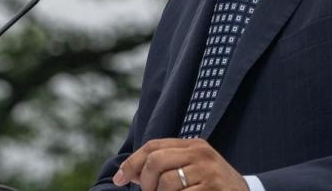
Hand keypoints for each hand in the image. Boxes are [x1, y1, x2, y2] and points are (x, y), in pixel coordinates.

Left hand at [112, 138, 248, 190]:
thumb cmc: (213, 186)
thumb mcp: (193, 169)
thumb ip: (166, 165)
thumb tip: (131, 173)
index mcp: (193, 145)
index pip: (153, 146)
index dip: (131, 163)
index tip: (119, 180)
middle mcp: (201, 153)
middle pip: (156, 161)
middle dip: (146, 183)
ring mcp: (208, 172)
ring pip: (166, 183)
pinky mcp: (211, 190)